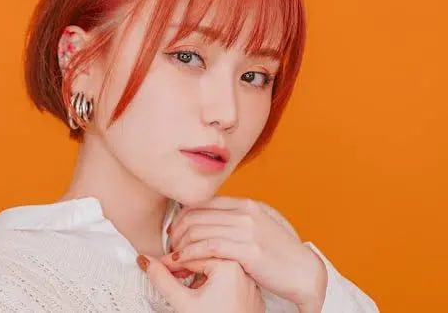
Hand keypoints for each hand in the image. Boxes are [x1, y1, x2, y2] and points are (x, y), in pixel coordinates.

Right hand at [138, 254, 265, 312]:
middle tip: (169, 276)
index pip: (191, 255)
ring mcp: (249, 284)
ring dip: (198, 278)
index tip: (157, 266)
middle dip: (184, 270)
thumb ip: (162, 279)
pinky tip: (203, 299)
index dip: (170, 262)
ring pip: (216, 271)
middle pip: (203, 261)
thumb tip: (147, 262)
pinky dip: (213, 287)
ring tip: (187, 291)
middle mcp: (242, 271)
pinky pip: (228, 282)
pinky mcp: (250, 296)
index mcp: (228, 265)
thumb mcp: (183, 303)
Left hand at [159, 196, 326, 311]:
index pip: (203, 202)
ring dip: (179, 245)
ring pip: (198, 230)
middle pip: (196, 215)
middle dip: (176, 231)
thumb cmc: (280, 253)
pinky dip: (189, 254)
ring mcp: (246, 230)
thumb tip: (211, 220)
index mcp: (245, 205)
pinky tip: (182, 262)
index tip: (174, 230)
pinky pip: (208, 247)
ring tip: (174, 258)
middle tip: (170, 246)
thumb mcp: (257, 226)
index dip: (182, 215)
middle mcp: (244, 213)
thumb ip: (236, 220)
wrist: (304, 271)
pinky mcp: (247, 250)